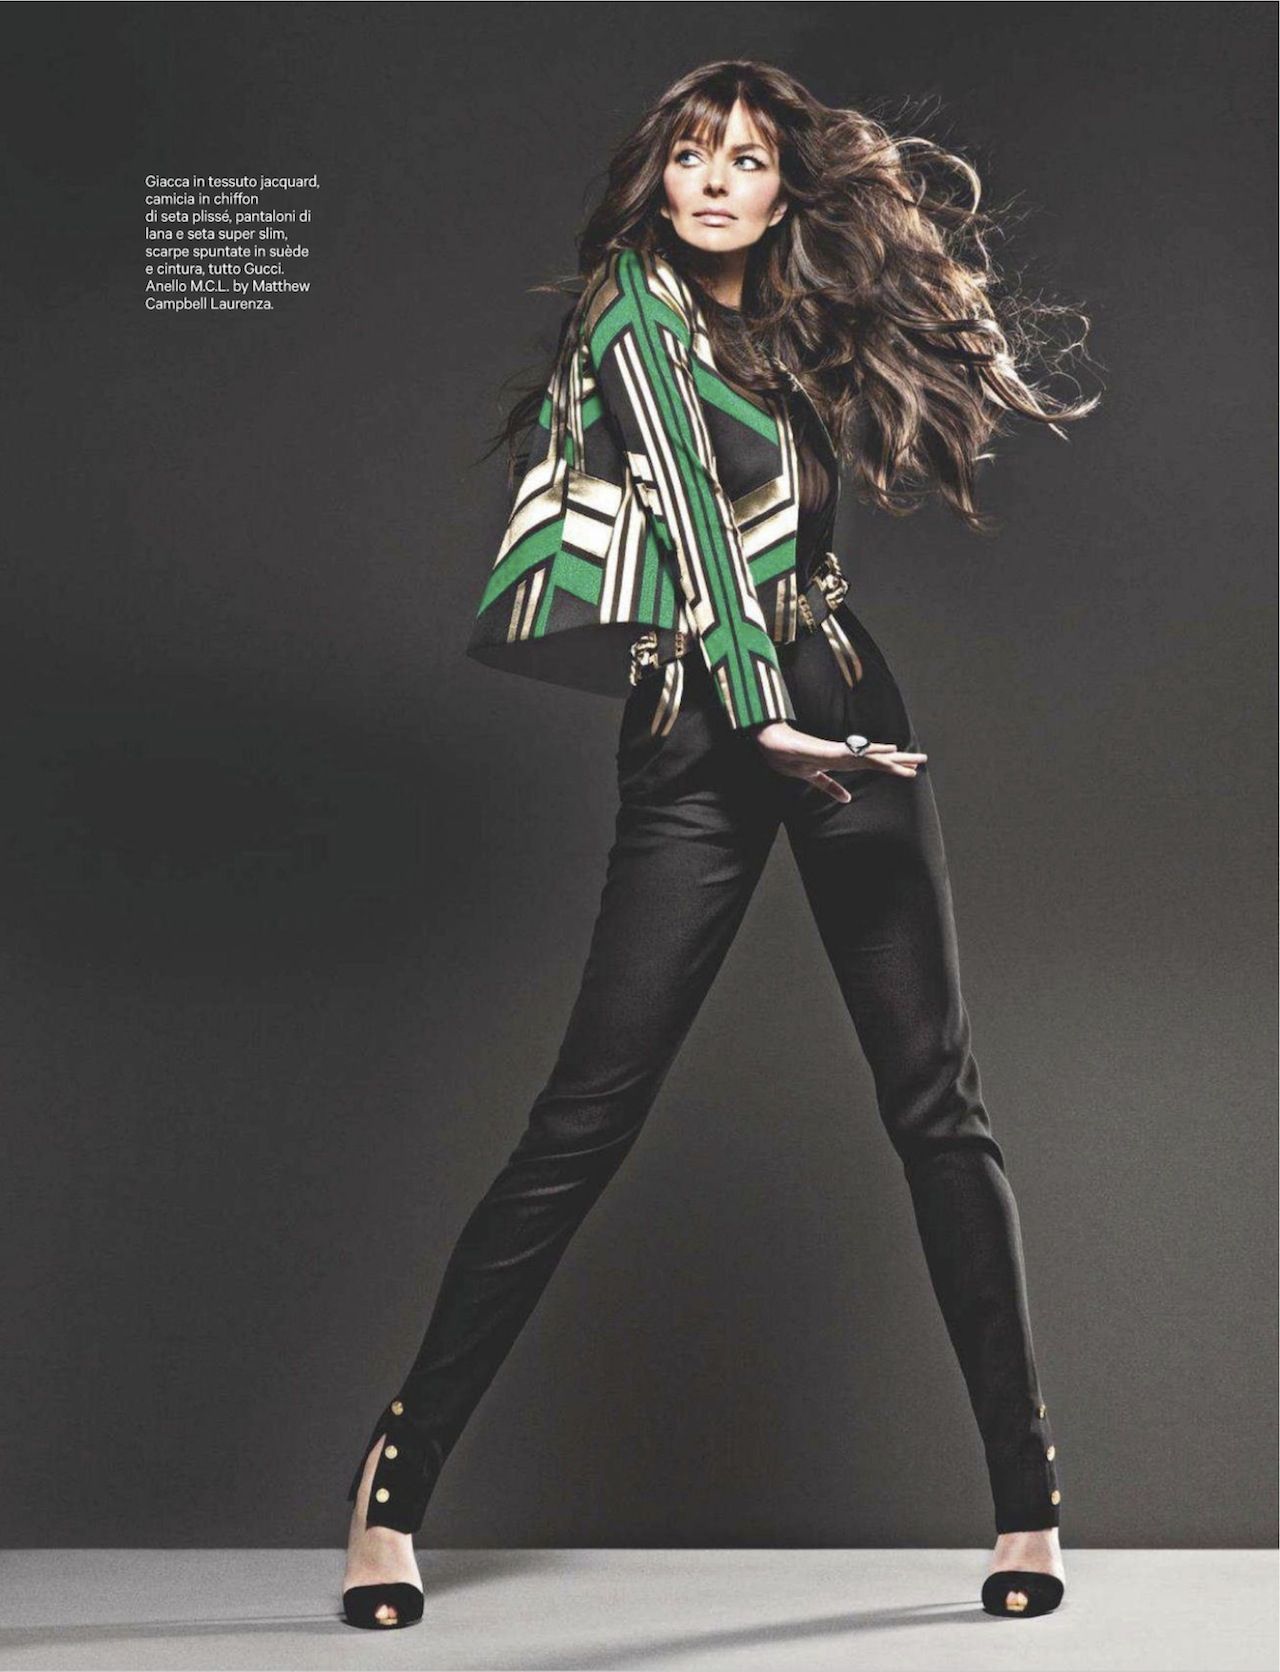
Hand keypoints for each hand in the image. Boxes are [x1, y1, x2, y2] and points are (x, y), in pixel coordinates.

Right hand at [749, 721, 926, 802]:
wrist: (769, 741)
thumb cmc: (786, 755)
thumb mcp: (812, 777)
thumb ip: (830, 787)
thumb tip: (847, 800)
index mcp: (840, 761)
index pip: (871, 764)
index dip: (890, 767)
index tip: (909, 769)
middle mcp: (843, 754)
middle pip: (878, 759)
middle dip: (900, 761)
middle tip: (923, 760)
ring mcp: (838, 751)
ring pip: (872, 756)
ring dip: (894, 759)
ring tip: (915, 760)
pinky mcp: (830, 750)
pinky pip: (855, 752)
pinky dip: (873, 751)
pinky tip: (888, 750)